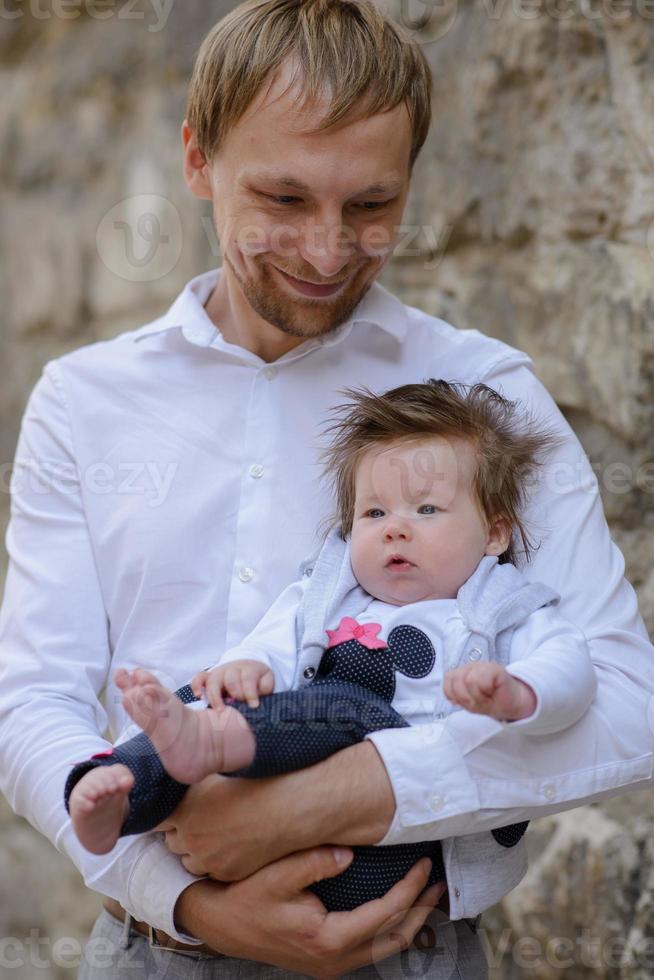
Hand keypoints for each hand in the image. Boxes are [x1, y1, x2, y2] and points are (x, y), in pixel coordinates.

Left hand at [157, 742, 394, 879]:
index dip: (163, 811)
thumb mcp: (217, 768)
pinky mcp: (225, 873)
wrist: (290, 807)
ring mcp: (207, 859)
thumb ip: (192, 772)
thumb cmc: (257, 780)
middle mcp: (189, 837)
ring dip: (196, 847)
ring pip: (188, 858)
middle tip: (199, 815)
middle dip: (182, 829)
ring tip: (216, 829)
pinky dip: (215, 859)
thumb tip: (177, 763)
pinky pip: (210, 870)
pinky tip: (232, 841)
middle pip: (171, 840)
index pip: (155, 817)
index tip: (171, 807)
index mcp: (183, 809)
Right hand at [174, 848, 444, 977]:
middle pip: (394, 939)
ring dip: (409, 921)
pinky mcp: (324, 957)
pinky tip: (395, 909)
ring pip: (384, 948)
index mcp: (327, 940)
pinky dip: (389, 927)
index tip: (423, 865)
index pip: (384, 915)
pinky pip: (370, 947)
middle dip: (421, 910)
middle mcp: (334, 959)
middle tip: (438, 883)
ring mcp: (329, 963)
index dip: (409, 890)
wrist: (217, 922)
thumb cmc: (244, 898)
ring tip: (427, 896)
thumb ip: (315, 862)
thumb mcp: (277, 875)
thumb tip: (349, 854)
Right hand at [191, 659, 274, 708]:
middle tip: (238, 706)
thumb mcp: (266, 683)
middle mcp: (233, 668)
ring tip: (219, 710)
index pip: (248, 678)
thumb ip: (263, 689)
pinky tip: (198, 696)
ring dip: (215, 696)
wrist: (250, 668)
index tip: (254, 706)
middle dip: (235, 693)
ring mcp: (220, 672)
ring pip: (213, 679)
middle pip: (231, 679)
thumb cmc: (258, 681)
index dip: (251, 693)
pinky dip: (196, 685)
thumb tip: (253, 701)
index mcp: (249, 669)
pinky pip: (199, 677)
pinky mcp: (210, 677)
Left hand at [444, 661, 536, 720]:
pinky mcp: (495, 668)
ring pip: (468, 680)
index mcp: (461, 673)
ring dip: (478, 695)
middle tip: (479, 699)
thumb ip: (456, 694)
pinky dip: (487, 690)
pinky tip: (493, 691)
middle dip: (467, 697)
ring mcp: (482, 665)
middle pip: (456, 680)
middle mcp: (470, 667)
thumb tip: (450, 694)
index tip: (469, 701)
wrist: (512, 703)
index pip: (447, 681)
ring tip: (487, 696)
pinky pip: (482, 680)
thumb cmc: (491, 701)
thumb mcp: (469, 702)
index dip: (456, 696)